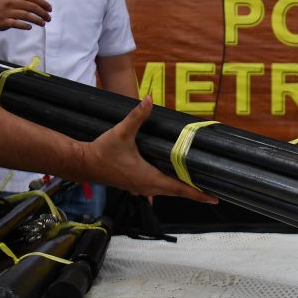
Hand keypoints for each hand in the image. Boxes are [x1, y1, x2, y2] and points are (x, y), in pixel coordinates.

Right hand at [0, 0, 51, 30]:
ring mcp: (7, 12)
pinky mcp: (3, 21)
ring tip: (43, 23)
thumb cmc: (5, 5)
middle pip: (32, 7)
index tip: (50, 10)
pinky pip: (16, 23)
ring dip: (37, 20)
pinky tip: (30, 27)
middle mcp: (11, 2)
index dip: (44, 4)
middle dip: (43, 13)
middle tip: (49, 18)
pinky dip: (24, 25)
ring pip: (26, 15)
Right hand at [79, 97, 217, 203]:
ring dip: (183, 190)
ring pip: (167, 192)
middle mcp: (147, 187)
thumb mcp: (122, 132)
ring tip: (200, 187)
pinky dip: (171, 187)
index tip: (213, 198)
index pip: (179, 188)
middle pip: (176, 192)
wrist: (84, 164)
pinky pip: (159, 189)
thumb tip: (148, 99)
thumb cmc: (102, 151)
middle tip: (213, 193)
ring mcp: (141, 188)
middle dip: (195, 193)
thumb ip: (137, 116)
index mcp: (148, 178)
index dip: (197, 193)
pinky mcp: (136, 185)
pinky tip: (177, 180)